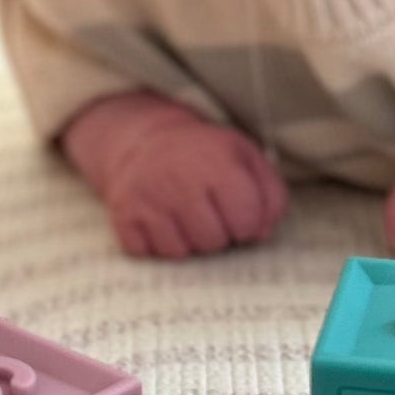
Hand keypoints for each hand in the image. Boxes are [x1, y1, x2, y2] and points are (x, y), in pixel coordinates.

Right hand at [63, 92, 287, 258]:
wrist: (148, 140)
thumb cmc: (207, 156)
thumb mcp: (248, 159)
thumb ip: (271, 196)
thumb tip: (261, 234)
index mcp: (216, 162)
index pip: (245, 221)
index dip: (247, 224)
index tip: (239, 212)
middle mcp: (178, 178)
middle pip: (213, 242)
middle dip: (218, 234)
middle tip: (209, 213)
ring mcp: (146, 198)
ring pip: (180, 253)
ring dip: (188, 242)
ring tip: (186, 216)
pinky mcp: (123, 215)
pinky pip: (148, 254)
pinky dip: (158, 245)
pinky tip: (162, 222)